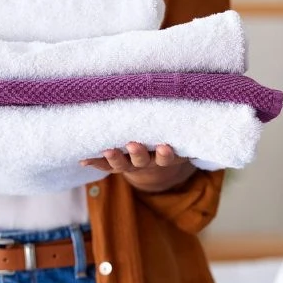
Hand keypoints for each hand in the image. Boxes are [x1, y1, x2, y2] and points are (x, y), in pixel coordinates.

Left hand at [81, 142, 196, 192]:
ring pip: (121, 165)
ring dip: (114, 158)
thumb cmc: (168, 146)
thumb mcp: (179, 145)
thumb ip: (184, 134)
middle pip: (141, 161)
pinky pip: (104, 166)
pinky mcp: (116, 166)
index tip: (165, 147)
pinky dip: (94, 163)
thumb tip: (199, 111)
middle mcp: (145, 164)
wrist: (155, 171)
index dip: (165, 154)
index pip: (166, 158)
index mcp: (163, 159)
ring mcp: (129, 166)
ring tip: (107, 149)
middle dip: (137, 153)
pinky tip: (83, 159)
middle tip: (133, 144)